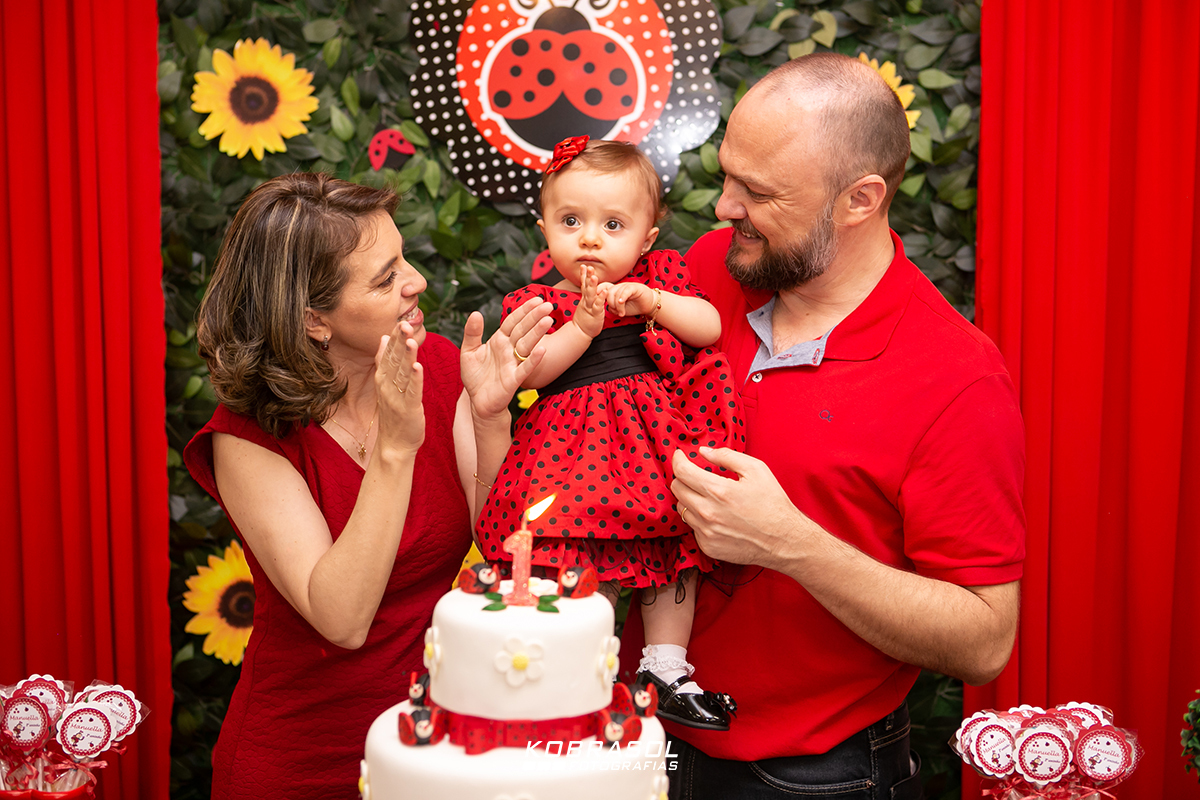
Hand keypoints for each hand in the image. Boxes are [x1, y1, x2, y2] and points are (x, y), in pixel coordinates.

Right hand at [375, 321, 425, 454]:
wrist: (394, 444)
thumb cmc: (394, 413)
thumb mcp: (386, 385)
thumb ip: (385, 362)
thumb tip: (385, 338)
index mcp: (383, 378)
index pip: (388, 353)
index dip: (394, 337)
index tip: (400, 319)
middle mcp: (387, 386)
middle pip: (394, 360)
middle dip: (399, 341)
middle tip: (404, 323)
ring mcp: (396, 398)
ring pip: (402, 374)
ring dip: (406, 356)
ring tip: (410, 340)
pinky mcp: (408, 409)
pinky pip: (412, 392)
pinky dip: (415, 379)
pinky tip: (418, 367)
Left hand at [460, 297, 553, 418]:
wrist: (479, 402)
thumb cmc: (475, 377)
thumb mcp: (468, 351)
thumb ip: (472, 333)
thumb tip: (476, 313)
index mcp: (499, 340)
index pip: (512, 321)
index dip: (523, 310)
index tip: (536, 299)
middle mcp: (508, 350)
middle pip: (522, 330)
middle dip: (534, 317)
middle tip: (547, 305)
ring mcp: (512, 364)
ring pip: (526, 345)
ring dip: (537, 333)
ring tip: (548, 320)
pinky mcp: (513, 379)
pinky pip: (525, 368)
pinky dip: (533, 359)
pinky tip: (542, 350)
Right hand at [572, 265, 607, 337]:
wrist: (580, 332)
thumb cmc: (585, 320)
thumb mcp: (585, 306)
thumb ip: (587, 297)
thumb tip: (589, 289)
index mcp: (585, 299)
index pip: (583, 285)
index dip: (583, 275)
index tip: (583, 266)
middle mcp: (586, 302)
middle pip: (586, 287)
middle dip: (587, 276)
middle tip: (589, 267)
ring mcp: (590, 307)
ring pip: (591, 295)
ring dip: (593, 285)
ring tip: (595, 276)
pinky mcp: (595, 314)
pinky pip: (598, 305)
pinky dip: (601, 298)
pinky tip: (604, 291)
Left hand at [602, 281, 655, 317]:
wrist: (649, 305)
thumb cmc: (634, 306)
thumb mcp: (621, 309)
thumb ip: (613, 307)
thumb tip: (606, 307)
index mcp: (615, 290)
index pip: (603, 287)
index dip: (598, 291)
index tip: (594, 300)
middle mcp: (620, 286)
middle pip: (608, 292)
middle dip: (610, 304)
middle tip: (617, 313)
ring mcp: (627, 286)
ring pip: (616, 293)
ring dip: (618, 305)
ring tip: (622, 313)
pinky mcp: (635, 287)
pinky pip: (626, 291)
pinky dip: (622, 297)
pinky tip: (622, 302)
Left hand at [671, 446, 808, 569]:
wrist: (784, 540)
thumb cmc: (773, 504)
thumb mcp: (756, 470)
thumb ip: (726, 456)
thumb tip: (703, 451)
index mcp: (718, 491)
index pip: (682, 472)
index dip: (678, 460)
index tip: (680, 456)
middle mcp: (708, 513)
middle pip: (677, 489)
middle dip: (683, 478)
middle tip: (695, 475)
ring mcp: (706, 532)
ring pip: (681, 509)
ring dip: (689, 499)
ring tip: (708, 497)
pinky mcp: (708, 546)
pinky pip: (692, 527)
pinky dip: (699, 519)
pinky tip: (715, 516)